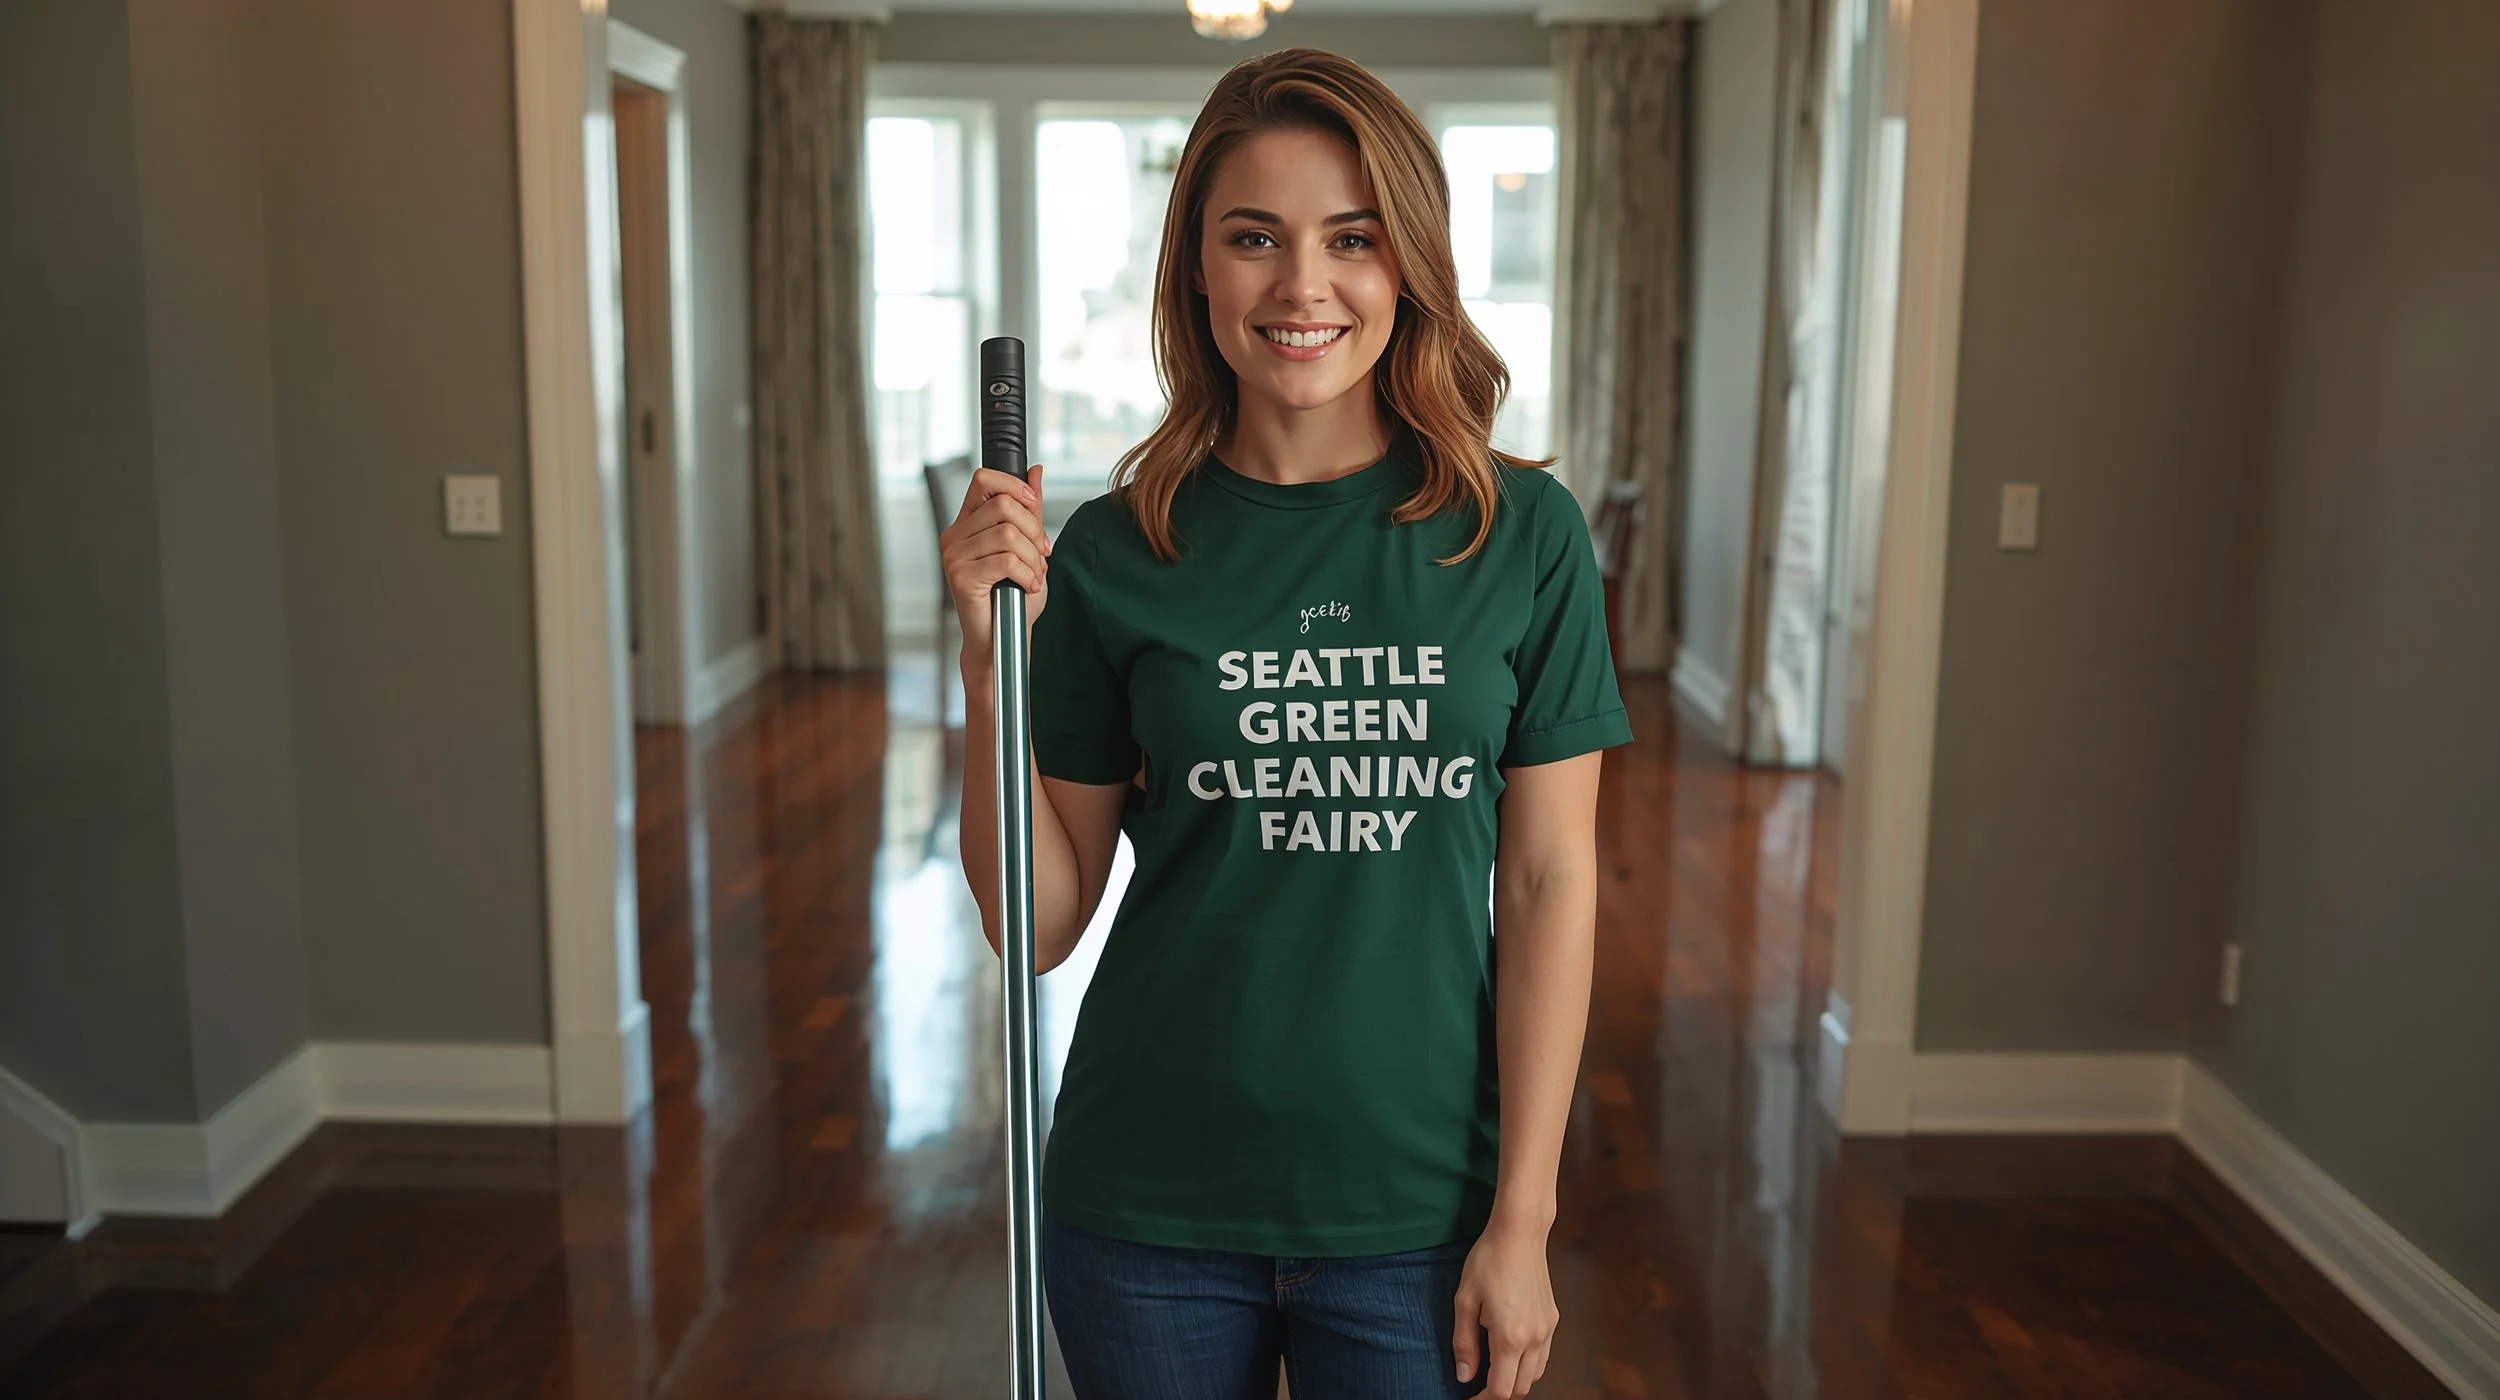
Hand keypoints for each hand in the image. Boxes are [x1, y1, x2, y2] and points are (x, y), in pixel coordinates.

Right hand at [940, 464, 1049, 665]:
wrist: (1002, 638)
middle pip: (1003, 506)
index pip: (984, 480)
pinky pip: (1005, 560)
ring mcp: (954, 556)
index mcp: (968, 523)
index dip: (1014, 486)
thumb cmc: (1012, 597)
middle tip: (1041, 555)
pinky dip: (1026, 574)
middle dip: (1034, 531)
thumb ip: (1029, 511)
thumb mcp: (1028, 547)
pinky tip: (1027, 586)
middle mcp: (955, 535)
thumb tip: (1035, 471)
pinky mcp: (961, 577)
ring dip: (1033, 558)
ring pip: (1008, 534)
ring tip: (1033, 575)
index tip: (1033, 505)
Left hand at [1452, 1216, 1557, 1397]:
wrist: (1520, 1233)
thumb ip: (1464, 1343)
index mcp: (1510, 1337)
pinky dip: (1529, 1365)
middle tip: (1479, 1389)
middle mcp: (1534, 1339)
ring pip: (1537, 1375)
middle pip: (1522, 1388)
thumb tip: (1465, 1376)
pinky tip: (1512, 1353)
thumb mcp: (1464, 1301)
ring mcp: (1547, 1329)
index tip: (1470, 1398)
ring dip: (1516, 1381)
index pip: (1502, 1389)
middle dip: (1500, 1394)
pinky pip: (1544, 1356)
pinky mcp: (1553, 1319)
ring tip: (1494, 1372)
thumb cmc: (1488, 1261)